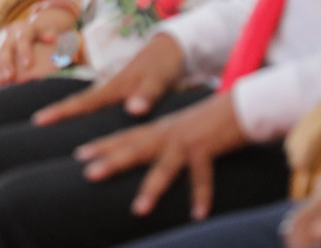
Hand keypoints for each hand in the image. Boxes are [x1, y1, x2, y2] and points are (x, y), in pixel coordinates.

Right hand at [0, 4, 76, 88]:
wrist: (22, 29)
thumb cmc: (38, 37)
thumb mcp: (46, 33)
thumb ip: (50, 37)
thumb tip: (53, 39)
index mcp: (24, 29)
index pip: (23, 39)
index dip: (25, 51)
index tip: (28, 65)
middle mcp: (8, 33)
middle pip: (5, 48)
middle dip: (6, 63)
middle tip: (9, 78)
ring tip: (0, 84)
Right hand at [33, 31, 184, 125]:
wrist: (171, 48)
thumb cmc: (165, 66)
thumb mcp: (159, 80)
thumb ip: (146, 95)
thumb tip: (133, 110)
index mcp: (113, 87)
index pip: (82, 102)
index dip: (60, 112)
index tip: (39, 120)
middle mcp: (107, 88)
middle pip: (76, 102)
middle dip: (56, 113)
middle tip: (33, 125)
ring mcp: (111, 89)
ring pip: (84, 104)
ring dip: (67, 114)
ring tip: (46, 127)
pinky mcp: (117, 93)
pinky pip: (94, 105)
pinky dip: (81, 112)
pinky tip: (77, 124)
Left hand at [74, 93, 245, 220]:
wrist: (241, 104)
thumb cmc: (211, 123)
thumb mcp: (182, 132)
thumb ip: (164, 144)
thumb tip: (151, 159)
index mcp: (160, 130)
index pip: (125, 136)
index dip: (102, 145)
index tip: (79, 155)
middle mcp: (168, 133)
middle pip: (135, 147)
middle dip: (111, 161)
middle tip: (88, 175)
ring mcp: (187, 140)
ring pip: (164, 165)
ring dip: (151, 187)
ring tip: (138, 210)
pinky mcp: (208, 147)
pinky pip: (202, 176)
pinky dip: (201, 195)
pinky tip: (197, 216)